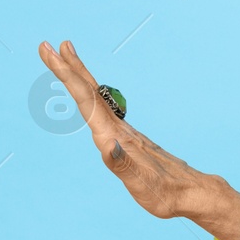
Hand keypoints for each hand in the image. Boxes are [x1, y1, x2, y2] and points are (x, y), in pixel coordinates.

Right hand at [36, 39, 213, 219]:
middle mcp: (119, 129)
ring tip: (67, 56)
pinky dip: (90, 96)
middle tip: (48, 45)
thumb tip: (107, 146)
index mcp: (117, 137)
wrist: (191, 193)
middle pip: (91, 93)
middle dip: (69, 69)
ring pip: (97, 99)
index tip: (53, 53)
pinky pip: (103, 110)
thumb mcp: (142, 184)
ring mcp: (124, 132)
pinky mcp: (128, 139)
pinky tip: (88, 94)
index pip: (87, 101)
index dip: (68, 77)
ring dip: (79, 77)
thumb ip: (123, 166)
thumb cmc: (165, 194)